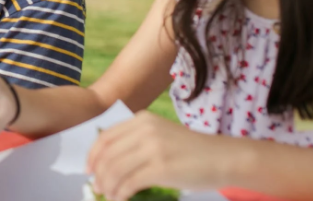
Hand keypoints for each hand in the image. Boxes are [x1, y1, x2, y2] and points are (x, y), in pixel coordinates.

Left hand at [87, 111, 232, 200]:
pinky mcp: (160, 167)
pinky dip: (120, 194)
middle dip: (99, 174)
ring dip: (108, 186)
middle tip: (98, 188)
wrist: (224, 157)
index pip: (105, 137)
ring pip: (115, 170)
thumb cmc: (193, 151)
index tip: (89, 169)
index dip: (93, 155)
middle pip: (107, 154)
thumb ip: (137, 141)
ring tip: (109, 196)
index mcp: (142, 120)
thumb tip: (108, 163)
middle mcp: (144, 130)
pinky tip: (121, 199)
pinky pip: (129, 183)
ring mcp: (152, 147)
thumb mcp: (161, 135)